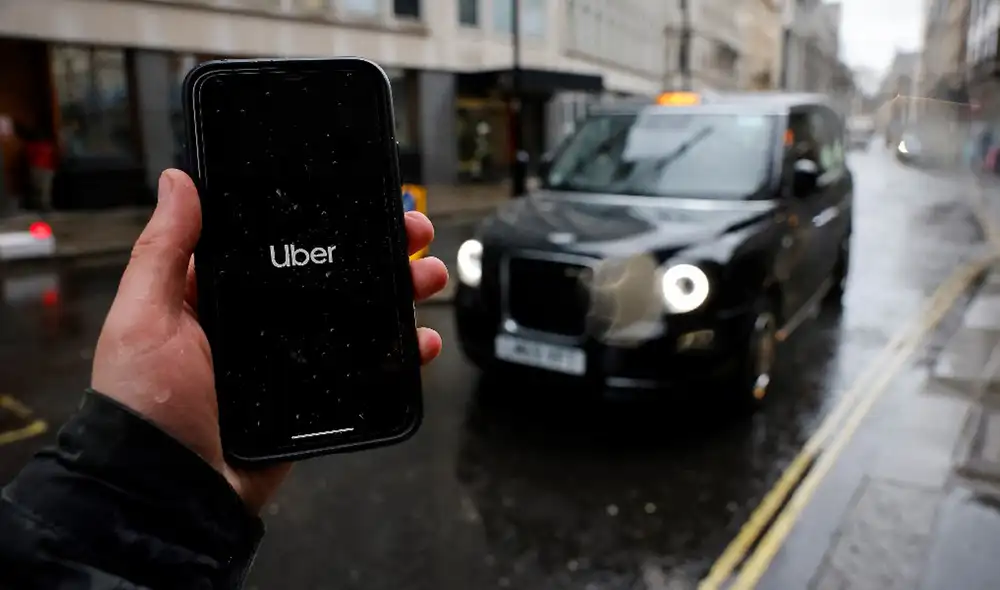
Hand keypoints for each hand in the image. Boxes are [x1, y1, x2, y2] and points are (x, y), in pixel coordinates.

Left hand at [91, 169, 447, 512]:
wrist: (176, 493)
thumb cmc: (147, 406)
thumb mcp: (146, 318)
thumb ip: (164, 251)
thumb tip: (179, 182)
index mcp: (222, 296)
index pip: (280, 241)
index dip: (322, 216)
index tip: (361, 197)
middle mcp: (264, 324)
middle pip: (333, 274)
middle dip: (379, 250)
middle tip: (413, 232)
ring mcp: (296, 361)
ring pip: (361, 316)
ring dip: (401, 293)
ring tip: (427, 278)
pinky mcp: (320, 400)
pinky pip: (369, 369)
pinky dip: (402, 353)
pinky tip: (422, 340)